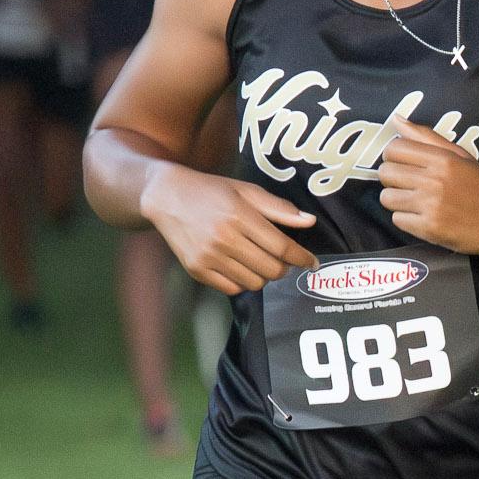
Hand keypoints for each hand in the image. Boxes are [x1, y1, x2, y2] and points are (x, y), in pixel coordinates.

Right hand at [140, 161, 317, 294]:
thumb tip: (309, 222)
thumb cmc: (211, 191)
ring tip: (259, 260)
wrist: (167, 197)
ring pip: (254, 282)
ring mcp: (208, 257)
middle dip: (284, 267)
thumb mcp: (246, 190)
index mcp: (238, 215)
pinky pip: (232, 288)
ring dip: (264, 275)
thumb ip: (278, 208)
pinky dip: (243, 281)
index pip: (281, 247)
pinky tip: (240, 266)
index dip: (302, 257)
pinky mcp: (196, 270)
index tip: (311, 262)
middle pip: (271, 269)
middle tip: (283, 259)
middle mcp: (223, 238)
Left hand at [377, 117, 478, 252]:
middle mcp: (434, 180)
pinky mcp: (429, 228)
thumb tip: (396, 119)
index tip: (404, 164)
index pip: (394, 148)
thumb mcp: (460, 155)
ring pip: (386, 198)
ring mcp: (431, 205)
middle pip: (386, 173)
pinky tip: (423, 217)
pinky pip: (397, 219)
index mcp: (442, 159)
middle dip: (393, 179)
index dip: (394, 156)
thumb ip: (426, 137)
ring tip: (416, 201)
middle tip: (410, 185)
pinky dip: (407, 219)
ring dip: (397, 200)